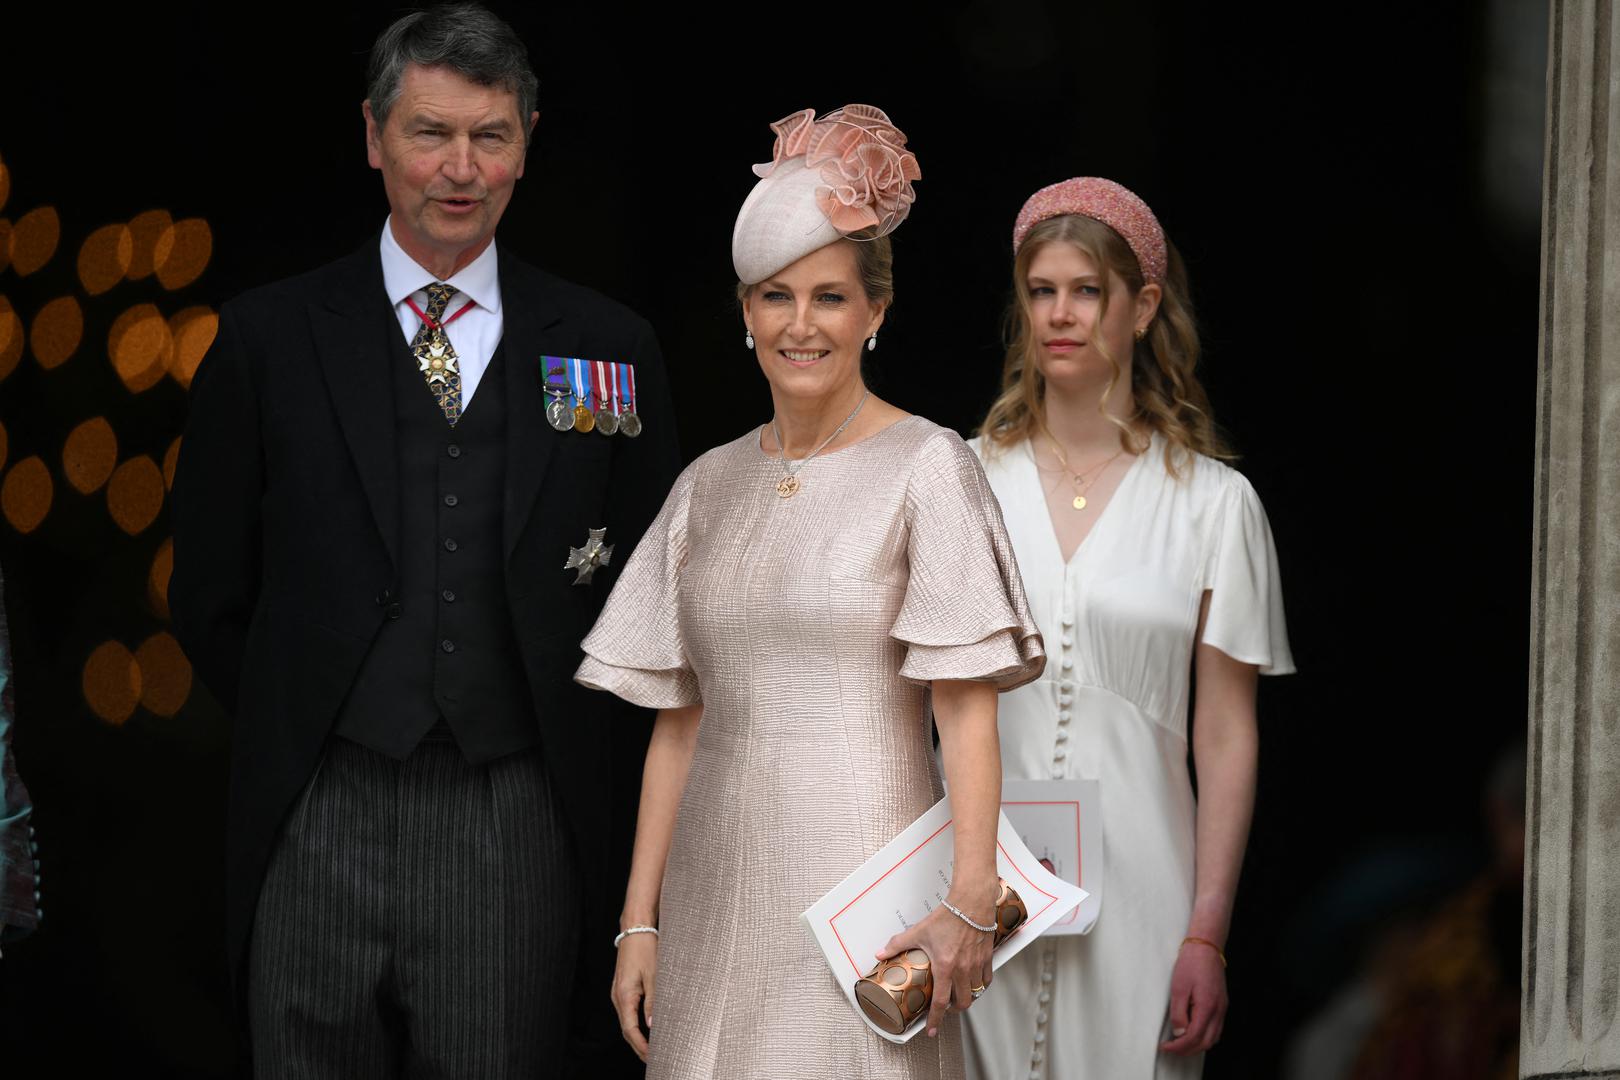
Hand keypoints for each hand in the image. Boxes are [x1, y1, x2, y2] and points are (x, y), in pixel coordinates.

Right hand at [610, 933, 657, 1061]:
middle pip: (626, 1029)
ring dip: (638, 1036)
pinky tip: (646, 1028)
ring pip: (626, 1021)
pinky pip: (627, 1012)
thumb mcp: (654, 975)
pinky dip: (636, 1024)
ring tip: (652, 1048)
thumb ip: (653, 1001)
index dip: (641, 1046)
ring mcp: (618, 992)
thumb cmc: (645, 948)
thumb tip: (653, 1025)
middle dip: (639, 1046)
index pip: (630, 1030)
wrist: (635, 928)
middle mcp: (617, 996)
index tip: (652, 1057)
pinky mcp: (623, 988)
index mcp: (624, 995)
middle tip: (654, 1059)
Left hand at [876, 895, 995, 1036]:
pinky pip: (986, 980)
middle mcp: (964, 970)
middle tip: (945, 1009)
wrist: (971, 902)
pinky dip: (979, 986)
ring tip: (957, 995)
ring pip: (975, 993)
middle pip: (962, 1003)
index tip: (931, 1031)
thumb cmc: (947, 916)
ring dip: (966, 998)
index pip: (941, 1003)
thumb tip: (880, 954)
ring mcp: (977, 965)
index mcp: (946, 967)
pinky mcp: (987, 958)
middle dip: (953, 1011)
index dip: (936, 1020)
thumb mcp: (918, 931)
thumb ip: (898, 944)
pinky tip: (973, 982)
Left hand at [1159, 941, 1226, 1054]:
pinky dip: (1204, 1037)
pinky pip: (1216, 1029)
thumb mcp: (1179, 988)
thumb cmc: (1191, 964)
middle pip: (1206, 1042)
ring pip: (1213, 1038)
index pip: (1194, 1037)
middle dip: (1187, 1050)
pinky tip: (1192, 1033)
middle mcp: (1218, 1011)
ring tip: (1179, 1044)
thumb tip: (1179, 1033)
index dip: (1179, 1046)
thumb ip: (1179, 1013)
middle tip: (1171, 1049)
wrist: (1206, 947)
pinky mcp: (1222, 1005)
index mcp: (1207, 1007)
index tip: (1165, 1047)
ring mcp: (1222, 1008)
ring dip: (1197, 1045)